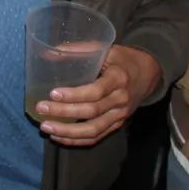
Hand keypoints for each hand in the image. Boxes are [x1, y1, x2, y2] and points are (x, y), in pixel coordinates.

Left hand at [35, 45, 161, 147]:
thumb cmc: (120, 59)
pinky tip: (58, 137)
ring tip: (46, 127)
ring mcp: (120, 115)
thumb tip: (47, 54)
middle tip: (41, 109)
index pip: (96, 91)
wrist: (147, 73)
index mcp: (118, 78)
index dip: (74, 95)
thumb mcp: (104, 48)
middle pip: (92, 112)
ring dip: (68, 132)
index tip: (53, 94)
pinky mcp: (117, 125)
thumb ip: (78, 50)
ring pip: (94, 130)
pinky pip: (97, 137)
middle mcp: (121, 99)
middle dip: (64, 113)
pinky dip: (76, 140)